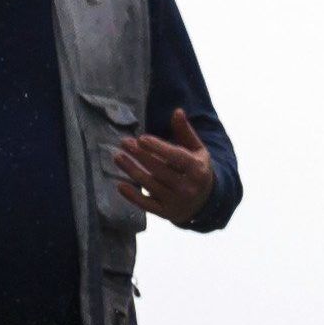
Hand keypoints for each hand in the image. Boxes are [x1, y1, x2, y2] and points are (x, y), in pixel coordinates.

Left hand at [112, 110, 217, 224]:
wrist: (206, 203)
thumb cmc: (197, 170)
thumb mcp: (197, 151)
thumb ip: (186, 132)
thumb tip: (177, 111)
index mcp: (198, 170)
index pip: (177, 157)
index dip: (158, 148)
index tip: (141, 138)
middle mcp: (188, 187)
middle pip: (160, 169)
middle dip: (140, 155)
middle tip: (124, 142)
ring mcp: (176, 201)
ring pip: (149, 185)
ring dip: (131, 170)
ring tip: (117, 156)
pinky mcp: (165, 213)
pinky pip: (146, 205)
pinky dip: (132, 196)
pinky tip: (120, 184)